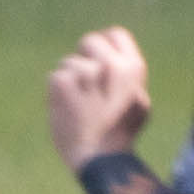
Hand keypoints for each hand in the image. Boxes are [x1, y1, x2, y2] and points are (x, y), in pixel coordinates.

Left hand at [46, 27, 150, 168]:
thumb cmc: (120, 133)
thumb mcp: (138, 102)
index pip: (116, 34)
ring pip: (69, 62)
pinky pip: (55, 76)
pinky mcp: (63, 83)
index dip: (105, 44)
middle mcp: (111, 65)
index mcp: (133, 68)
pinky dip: (55, 92)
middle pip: (89, 41)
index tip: (98, 59)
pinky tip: (65, 109)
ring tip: (78, 105)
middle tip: (84, 84)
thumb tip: (114, 58)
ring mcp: (86, 72)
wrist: (101, 159)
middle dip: (84, 58)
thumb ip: (127, 77)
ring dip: (69, 80)